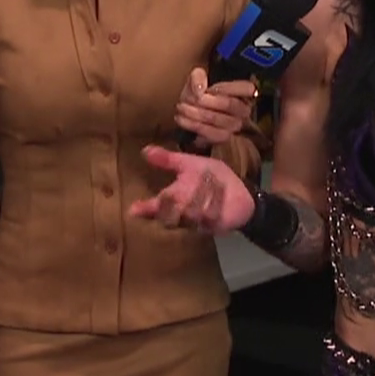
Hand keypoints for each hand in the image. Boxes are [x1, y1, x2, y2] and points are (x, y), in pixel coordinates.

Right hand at [128, 145, 253, 234]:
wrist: (242, 192)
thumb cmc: (214, 177)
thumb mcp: (191, 164)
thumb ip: (169, 160)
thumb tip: (145, 150)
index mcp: (176, 196)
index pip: (156, 205)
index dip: (145, 208)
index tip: (132, 210)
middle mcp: (182, 210)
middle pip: (169, 213)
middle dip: (173, 202)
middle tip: (178, 191)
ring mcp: (197, 220)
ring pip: (188, 213)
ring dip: (199, 196)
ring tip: (209, 184)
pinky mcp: (213, 225)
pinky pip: (208, 217)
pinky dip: (214, 203)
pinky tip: (220, 194)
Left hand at [174, 68, 256, 148]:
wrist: (189, 110)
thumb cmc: (198, 92)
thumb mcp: (196, 78)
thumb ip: (198, 77)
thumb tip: (200, 89)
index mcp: (243, 92)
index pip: (248, 88)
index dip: (227, 87)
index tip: (208, 88)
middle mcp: (243, 109)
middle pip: (230, 104)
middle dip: (206, 101)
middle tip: (187, 98)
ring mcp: (235, 125)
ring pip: (218, 119)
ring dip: (196, 113)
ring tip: (181, 107)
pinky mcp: (224, 137)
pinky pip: (211, 134)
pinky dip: (194, 125)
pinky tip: (181, 119)